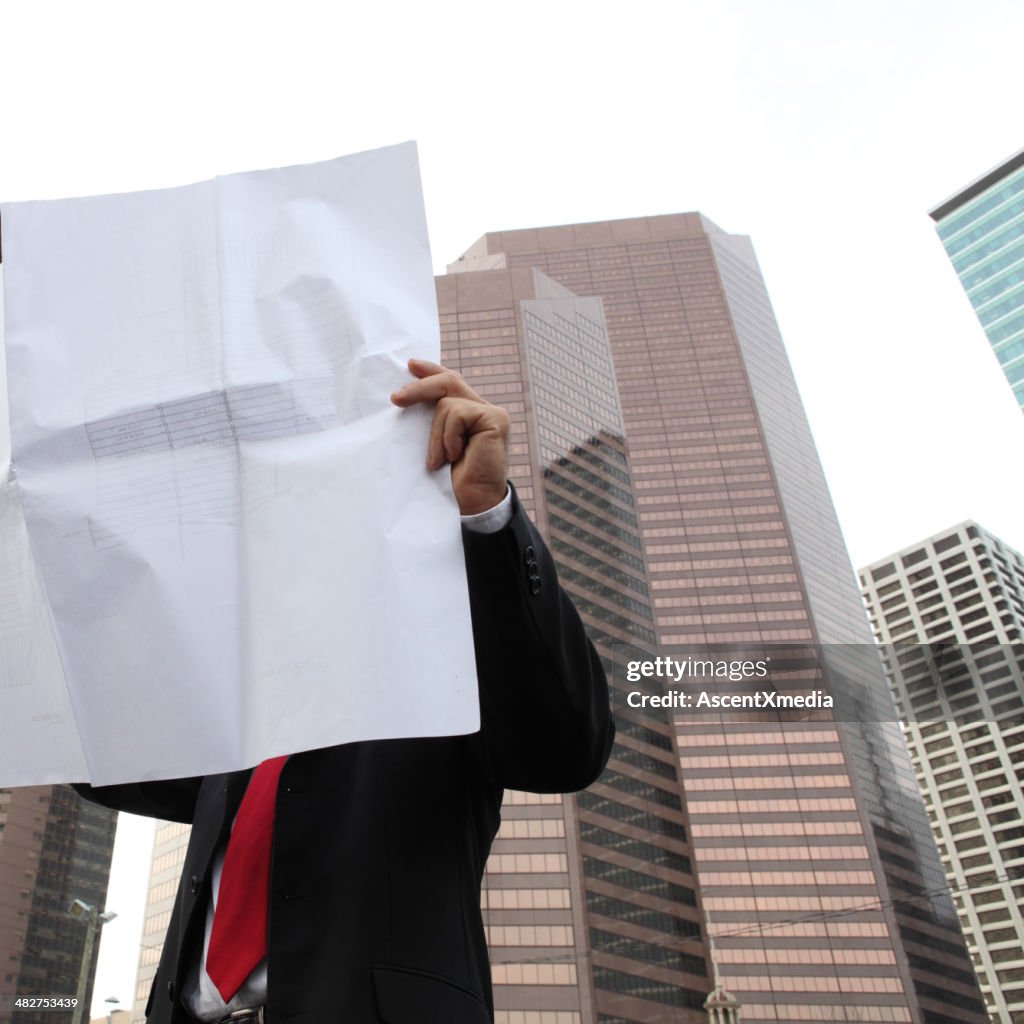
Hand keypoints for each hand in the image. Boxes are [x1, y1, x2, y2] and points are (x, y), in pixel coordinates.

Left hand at [390, 359, 509, 515]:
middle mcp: (482, 410)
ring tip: (438, 460)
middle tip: (395, 398)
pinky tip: (454, 457)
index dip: (430, 371)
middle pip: (448, 381)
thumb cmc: (448, 482)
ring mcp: (491, 414)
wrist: (470, 505)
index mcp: (468, 415)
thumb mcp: (433, 445)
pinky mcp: (496, 420)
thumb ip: (429, 421)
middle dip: (420, 387)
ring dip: (435, 434)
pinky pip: (457, 413)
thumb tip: (402, 397)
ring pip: (446, 401)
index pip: (450, 383)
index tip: (410, 365)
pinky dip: (447, 436)